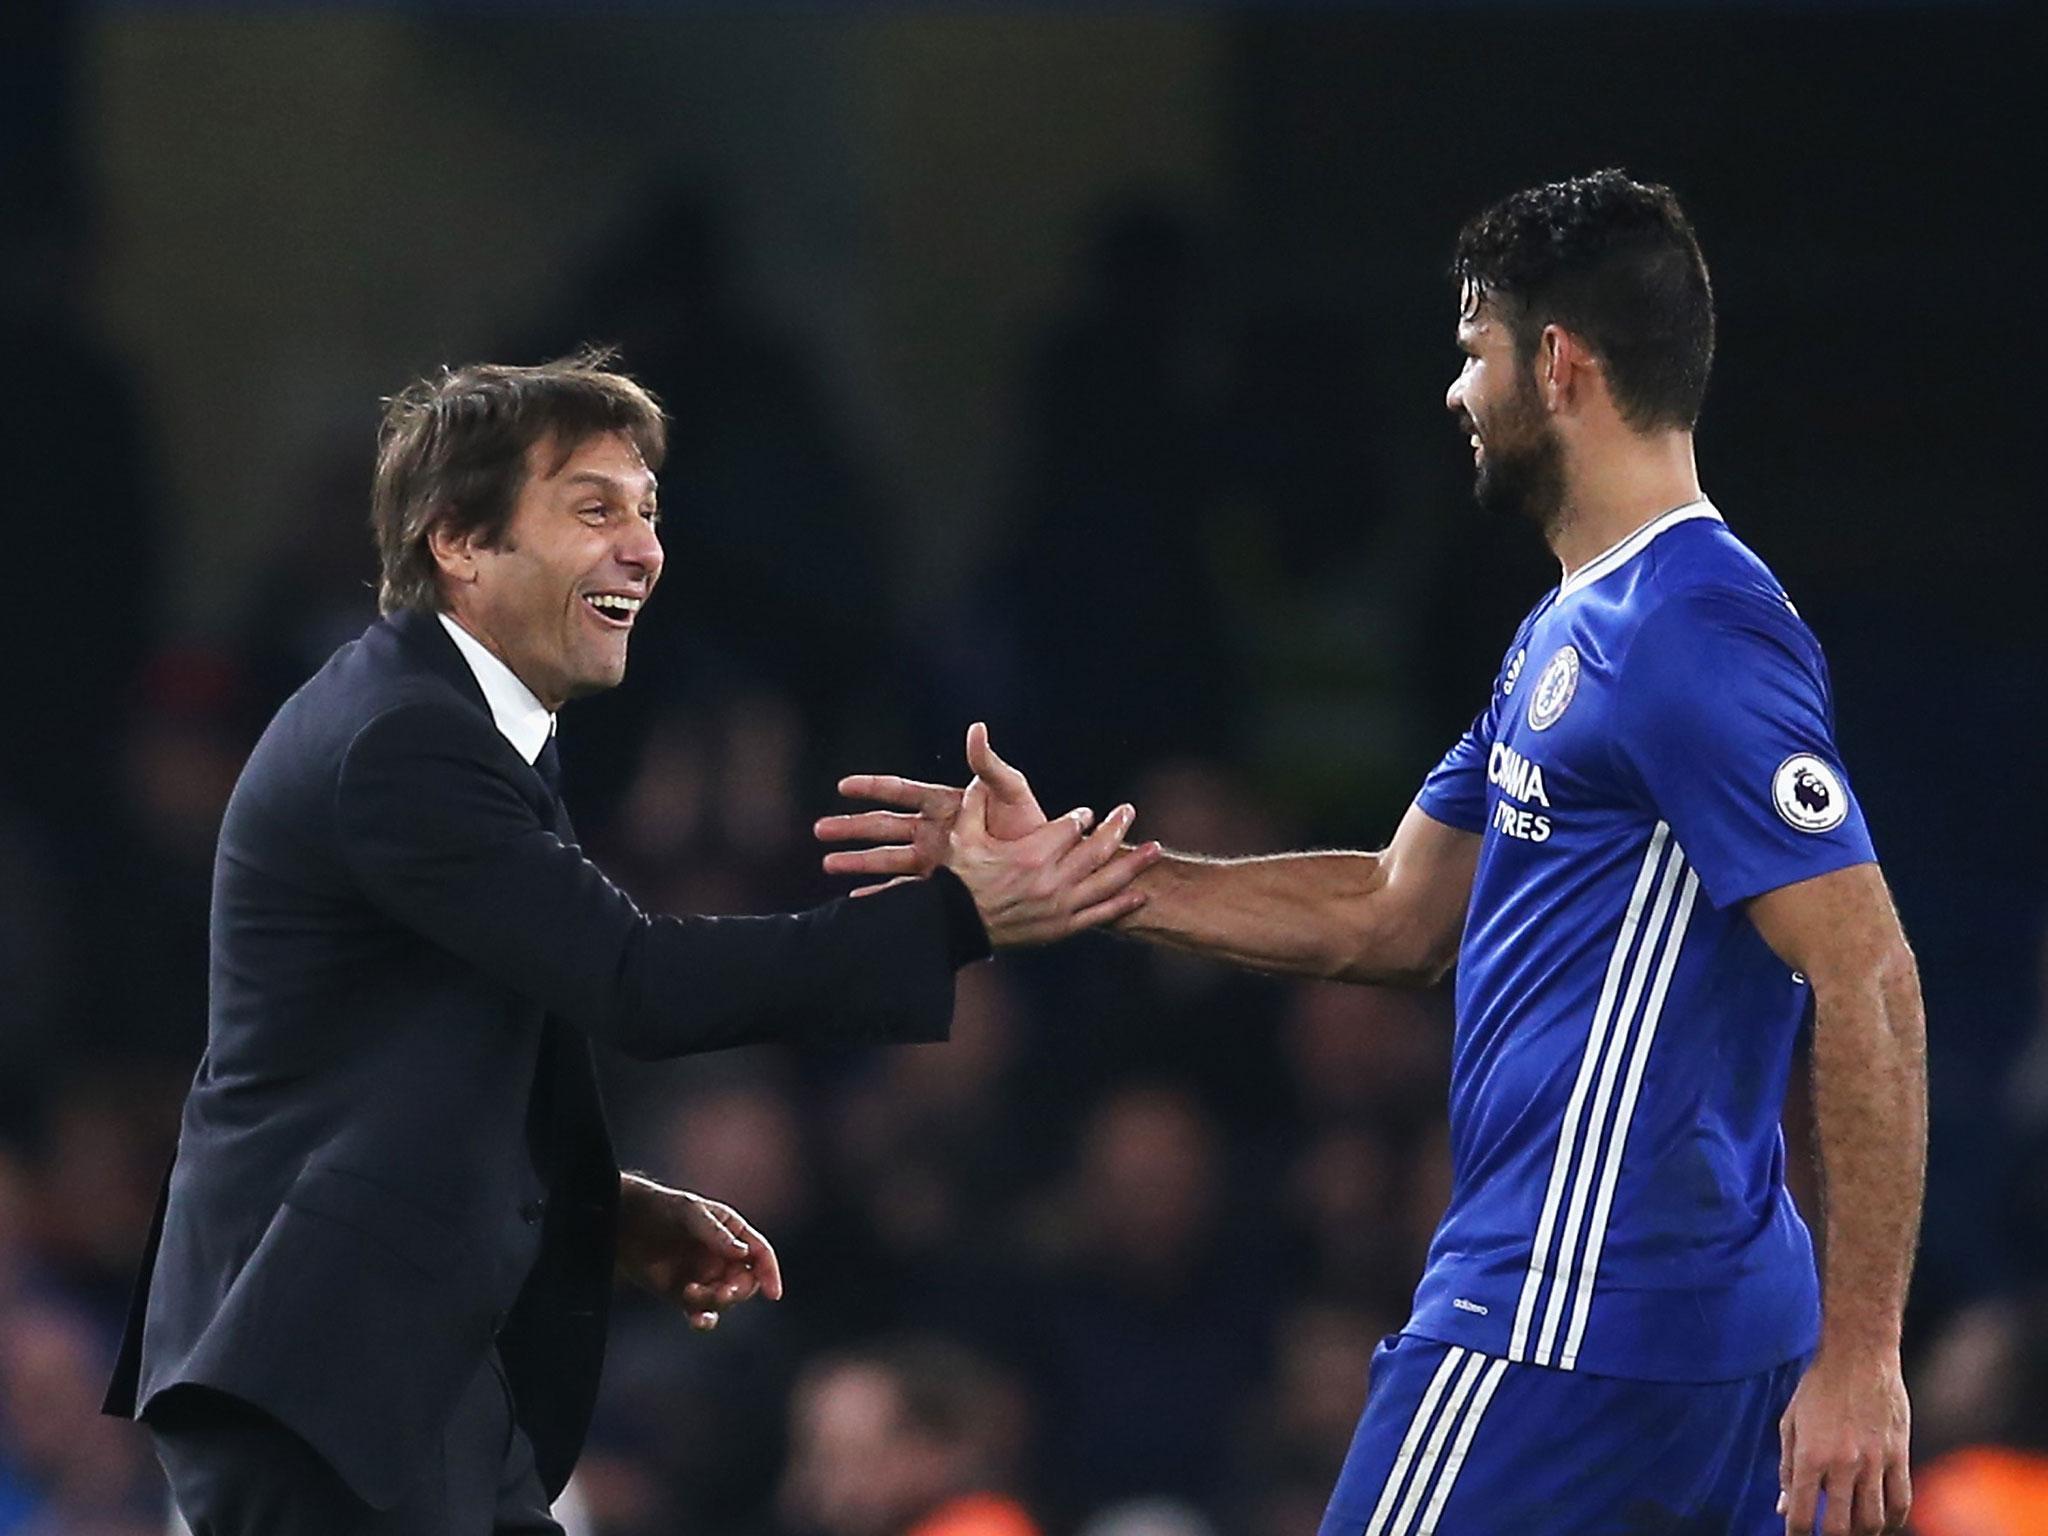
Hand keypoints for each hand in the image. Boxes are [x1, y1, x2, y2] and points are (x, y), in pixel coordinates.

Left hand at [614, 1174, 783, 1331]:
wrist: (624, 1223)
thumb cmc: (661, 1208)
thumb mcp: (690, 1213)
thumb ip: (716, 1233)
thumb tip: (743, 1253)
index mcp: (732, 1233)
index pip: (760, 1254)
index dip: (769, 1272)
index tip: (773, 1293)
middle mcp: (722, 1257)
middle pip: (746, 1282)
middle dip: (737, 1290)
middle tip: (721, 1292)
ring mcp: (704, 1277)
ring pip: (724, 1300)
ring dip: (714, 1301)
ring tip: (689, 1292)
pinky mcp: (683, 1295)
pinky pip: (702, 1313)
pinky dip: (704, 1320)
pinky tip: (699, 1321)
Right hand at [818, 723, 1047, 893]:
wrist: (1045, 864)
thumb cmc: (1029, 823)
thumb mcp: (1010, 790)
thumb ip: (989, 765)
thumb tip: (977, 728)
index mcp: (945, 805)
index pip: (900, 792)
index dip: (871, 787)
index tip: (842, 786)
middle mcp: (934, 831)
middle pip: (883, 827)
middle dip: (850, 827)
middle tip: (818, 830)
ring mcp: (934, 859)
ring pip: (886, 858)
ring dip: (857, 862)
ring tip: (827, 864)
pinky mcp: (942, 885)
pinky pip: (904, 890)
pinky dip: (881, 895)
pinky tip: (858, 900)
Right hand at [942, 773, 1157, 946]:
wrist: (953, 926)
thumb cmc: (957, 879)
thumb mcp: (962, 836)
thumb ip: (975, 804)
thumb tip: (980, 775)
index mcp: (1031, 854)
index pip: (1069, 828)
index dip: (1081, 818)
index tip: (1088, 814)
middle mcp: (1051, 880)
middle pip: (1096, 849)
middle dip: (1115, 827)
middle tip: (1128, 811)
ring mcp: (1060, 906)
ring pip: (1107, 882)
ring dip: (1134, 864)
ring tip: (1155, 849)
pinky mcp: (1060, 928)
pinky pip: (1099, 916)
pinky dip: (1122, 905)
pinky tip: (1140, 894)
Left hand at [1778, 1346, 1910, 1534]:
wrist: (1859, 1355)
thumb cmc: (1819, 1388)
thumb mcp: (1790, 1424)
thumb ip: (1787, 1468)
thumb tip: (1784, 1507)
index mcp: (1811, 1455)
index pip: (1803, 1514)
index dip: (1797, 1535)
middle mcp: (1843, 1463)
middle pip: (1842, 1527)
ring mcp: (1875, 1461)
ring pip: (1874, 1521)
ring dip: (1862, 1534)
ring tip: (1853, 1532)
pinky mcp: (1899, 1455)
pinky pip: (1902, 1502)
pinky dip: (1893, 1521)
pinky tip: (1882, 1524)